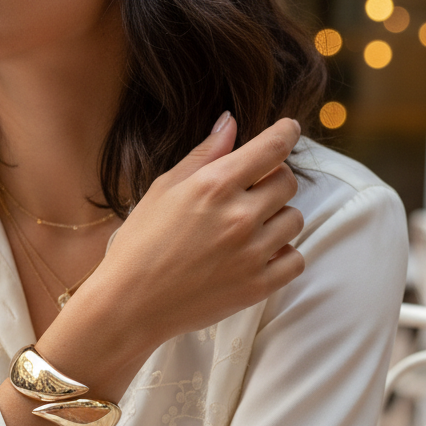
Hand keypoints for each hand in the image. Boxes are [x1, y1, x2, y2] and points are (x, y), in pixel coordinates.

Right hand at [94, 115, 303, 350]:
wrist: (130, 304)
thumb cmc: (139, 245)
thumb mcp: (162, 190)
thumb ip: (203, 155)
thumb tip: (231, 121)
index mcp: (214, 186)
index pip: (273, 147)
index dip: (286, 133)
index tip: (288, 130)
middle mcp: (240, 217)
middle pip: (288, 183)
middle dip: (272, 181)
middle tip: (248, 195)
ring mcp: (252, 254)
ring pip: (295, 220)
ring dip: (277, 219)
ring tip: (247, 231)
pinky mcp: (257, 287)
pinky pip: (295, 260)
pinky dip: (282, 255)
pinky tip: (256, 256)